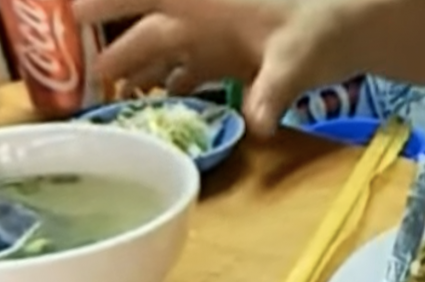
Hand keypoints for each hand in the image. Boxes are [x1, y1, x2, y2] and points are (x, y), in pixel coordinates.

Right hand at [73, 0, 377, 135]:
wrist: (353, 28)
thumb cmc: (321, 27)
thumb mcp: (295, 56)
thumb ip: (272, 90)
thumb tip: (260, 127)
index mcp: (203, 5)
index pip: (143, 0)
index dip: (107, 5)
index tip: (71, 13)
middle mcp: (201, 19)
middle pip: (147, 34)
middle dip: (115, 52)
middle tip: (85, 79)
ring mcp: (216, 40)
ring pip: (165, 55)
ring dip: (141, 74)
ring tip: (113, 99)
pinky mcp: (232, 59)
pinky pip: (191, 72)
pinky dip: (174, 88)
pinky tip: (159, 106)